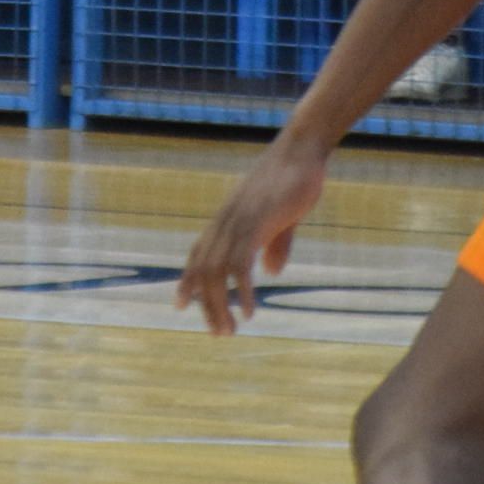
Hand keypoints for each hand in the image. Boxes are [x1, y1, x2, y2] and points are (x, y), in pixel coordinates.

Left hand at [176, 136, 327, 333]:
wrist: (303, 150)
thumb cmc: (294, 180)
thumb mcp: (282, 217)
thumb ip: (275, 243)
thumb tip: (271, 271)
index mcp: (229, 218)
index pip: (198, 253)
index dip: (187, 279)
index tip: (180, 306)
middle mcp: (226, 221)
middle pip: (204, 268)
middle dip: (206, 303)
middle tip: (219, 333)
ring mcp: (240, 221)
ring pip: (217, 270)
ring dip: (219, 304)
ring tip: (229, 330)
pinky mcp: (257, 222)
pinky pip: (241, 263)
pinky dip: (241, 291)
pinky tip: (249, 311)